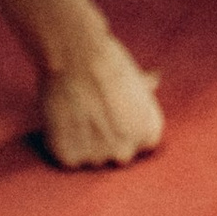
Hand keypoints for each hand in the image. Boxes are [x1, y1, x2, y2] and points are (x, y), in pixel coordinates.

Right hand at [39, 28, 164, 168]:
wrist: (77, 56)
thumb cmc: (108, 60)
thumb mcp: (135, 76)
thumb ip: (143, 90)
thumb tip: (154, 78)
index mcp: (150, 134)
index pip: (139, 143)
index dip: (123, 126)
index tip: (111, 109)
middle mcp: (127, 152)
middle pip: (114, 153)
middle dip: (103, 138)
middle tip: (90, 111)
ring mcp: (98, 158)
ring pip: (88, 156)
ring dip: (81, 141)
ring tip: (75, 110)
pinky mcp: (70, 159)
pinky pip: (66, 156)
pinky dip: (61, 142)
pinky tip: (62, 117)